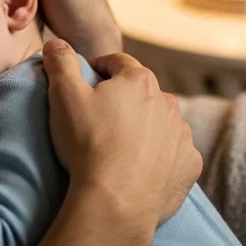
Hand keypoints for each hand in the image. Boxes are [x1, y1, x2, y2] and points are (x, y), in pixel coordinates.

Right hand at [42, 40, 201, 233]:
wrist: (115, 202)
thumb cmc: (87, 145)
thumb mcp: (63, 95)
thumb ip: (60, 62)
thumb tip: (55, 42)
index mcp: (139, 80)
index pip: (117, 62)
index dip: (98, 69)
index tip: (85, 83)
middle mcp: (168, 102)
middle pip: (142, 93)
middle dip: (123, 101)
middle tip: (99, 121)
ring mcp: (182, 135)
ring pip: (161, 123)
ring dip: (144, 128)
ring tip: (120, 149)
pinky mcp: (190, 165)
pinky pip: (174, 154)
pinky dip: (161, 157)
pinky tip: (141, 170)